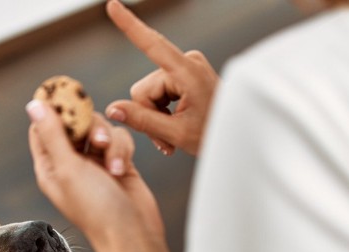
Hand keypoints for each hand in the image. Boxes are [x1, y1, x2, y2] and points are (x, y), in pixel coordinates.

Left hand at [27, 100, 164, 243]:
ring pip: (100, 129)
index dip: (53, 109)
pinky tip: (123, 169)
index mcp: (50, 166)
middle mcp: (70, 163)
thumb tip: (33, 105)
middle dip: (88, 126)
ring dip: (109, 141)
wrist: (132, 234)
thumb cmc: (96, 208)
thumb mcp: (68, 168)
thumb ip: (52, 134)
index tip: (65, 94)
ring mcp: (95, 163)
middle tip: (96, 139)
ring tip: (113, 164)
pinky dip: (123, 150)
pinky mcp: (119, 163)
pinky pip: (120, 139)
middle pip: (74, 123)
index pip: (42, 127)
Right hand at [105, 0, 218, 155]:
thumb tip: (112, 109)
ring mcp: (185, 67)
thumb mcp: (176, 134)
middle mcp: (186, 62)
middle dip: (149, 115)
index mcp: (188, 72)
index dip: (129, 26)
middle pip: (143, 90)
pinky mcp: (182, 74)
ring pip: (147, 94)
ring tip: (173, 136)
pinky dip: (161, 114)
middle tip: (167, 140)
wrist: (236, 135)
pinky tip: (174, 127)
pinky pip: (156, 94)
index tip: (112, 5)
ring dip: (155, 118)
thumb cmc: (213, 134)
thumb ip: (142, 120)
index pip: (152, 45)